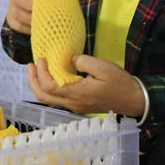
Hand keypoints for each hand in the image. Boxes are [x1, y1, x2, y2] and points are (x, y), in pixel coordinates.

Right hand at [6, 0, 90, 34]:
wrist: (34, 12)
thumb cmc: (48, 1)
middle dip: (28, 4)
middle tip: (40, 11)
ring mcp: (13, 8)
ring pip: (16, 13)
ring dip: (29, 18)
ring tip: (42, 23)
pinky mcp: (12, 22)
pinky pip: (17, 25)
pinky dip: (27, 28)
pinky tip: (37, 30)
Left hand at [27, 55, 145, 116]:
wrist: (134, 100)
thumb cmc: (120, 83)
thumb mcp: (103, 67)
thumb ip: (84, 61)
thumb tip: (70, 59)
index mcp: (77, 93)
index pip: (49, 87)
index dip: (41, 73)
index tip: (41, 58)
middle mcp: (72, 103)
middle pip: (43, 96)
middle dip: (33, 80)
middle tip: (30, 65)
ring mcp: (74, 106)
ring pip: (48, 99)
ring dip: (39, 85)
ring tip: (36, 70)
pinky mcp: (78, 105)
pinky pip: (57, 99)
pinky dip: (48, 88)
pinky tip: (51, 76)